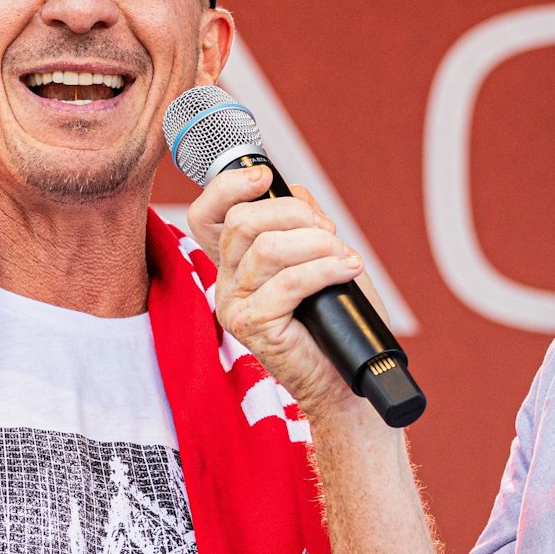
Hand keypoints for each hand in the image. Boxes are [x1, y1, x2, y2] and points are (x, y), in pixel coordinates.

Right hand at [188, 165, 370, 418]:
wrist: (346, 377)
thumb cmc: (335, 318)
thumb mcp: (318, 255)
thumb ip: (299, 223)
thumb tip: (294, 193)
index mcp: (236, 261)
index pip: (207, 215)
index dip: (228, 187)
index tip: (264, 176)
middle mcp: (226, 280)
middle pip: (244, 221)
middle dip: (295, 214)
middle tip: (330, 233)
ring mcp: (234, 304)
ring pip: (268, 248)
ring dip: (318, 244)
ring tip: (345, 258)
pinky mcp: (251, 326)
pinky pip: (288, 282)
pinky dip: (325, 269)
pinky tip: (347, 270)